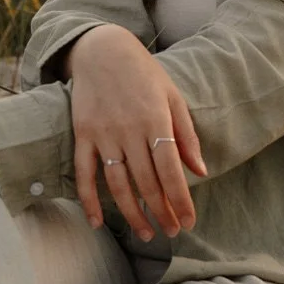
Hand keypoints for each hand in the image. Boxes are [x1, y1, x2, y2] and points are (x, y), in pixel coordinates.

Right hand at [64, 25, 206, 240]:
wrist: (102, 50)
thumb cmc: (144, 74)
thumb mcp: (172, 96)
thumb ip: (186, 135)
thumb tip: (200, 171)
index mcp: (156, 120)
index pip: (170, 170)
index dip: (180, 200)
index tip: (188, 222)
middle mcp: (129, 130)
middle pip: (146, 182)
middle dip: (161, 212)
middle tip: (171, 231)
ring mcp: (103, 134)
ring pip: (118, 184)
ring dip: (132, 214)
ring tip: (146, 233)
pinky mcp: (83, 134)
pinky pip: (85, 173)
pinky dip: (89, 200)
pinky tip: (97, 222)